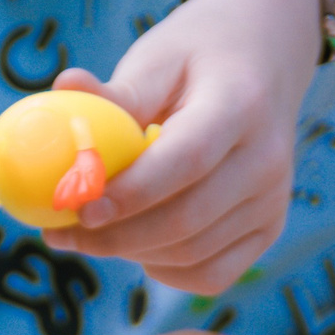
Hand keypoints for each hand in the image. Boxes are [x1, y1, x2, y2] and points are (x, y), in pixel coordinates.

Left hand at [42, 0, 327, 296]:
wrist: (264, 62)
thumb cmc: (197, 59)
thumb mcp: (159, 60)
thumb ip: (116, 92)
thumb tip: (63, 86)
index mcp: (241, 105)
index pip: (188, 160)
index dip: (131, 192)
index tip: (78, 209)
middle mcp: (267, 159)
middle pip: (187, 219)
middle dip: (115, 236)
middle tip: (60, 234)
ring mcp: (273, 200)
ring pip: (193, 254)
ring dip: (130, 253)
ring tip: (88, 234)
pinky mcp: (268, 228)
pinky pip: (211, 274)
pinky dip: (164, 270)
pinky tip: (135, 245)